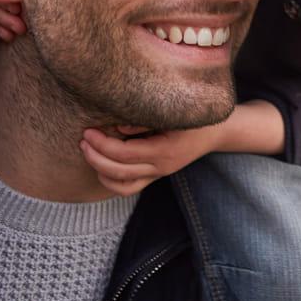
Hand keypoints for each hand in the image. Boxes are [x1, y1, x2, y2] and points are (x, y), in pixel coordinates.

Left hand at [80, 124, 220, 195]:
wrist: (217, 131)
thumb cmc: (195, 116)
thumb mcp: (173, 113)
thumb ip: (145, 120)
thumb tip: (117, 127)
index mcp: (164, 150)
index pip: (124, 154)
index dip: (101, 144)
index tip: (88, 131)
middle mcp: (161, 167)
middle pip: (118, 172)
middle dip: (95, 157)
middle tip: (83, 141)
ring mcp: (159, 174)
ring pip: (122, 186)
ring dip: (101, 172)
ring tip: (89, 153)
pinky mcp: (156, 175)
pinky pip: (129, 187)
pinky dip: (111, 180)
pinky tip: (102, 164)